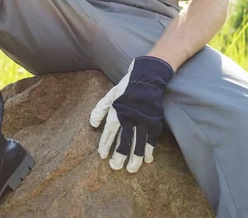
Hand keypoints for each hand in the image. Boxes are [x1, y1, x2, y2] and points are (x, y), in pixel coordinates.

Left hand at [90, 56, 173, 172]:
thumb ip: (100, 110)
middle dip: (119, 157)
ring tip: (131, 169)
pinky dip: (149, 151)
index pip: (110, 133)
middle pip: (124, 142)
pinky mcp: (154, 122)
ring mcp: (143, 121)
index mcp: (118, 111)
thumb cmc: (126, 87)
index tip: (102, 156)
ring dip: (135, 159)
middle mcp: (130, 118)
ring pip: (139, 145)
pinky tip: (146, 160)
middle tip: (115, 167)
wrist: (146, 78)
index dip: (105, 145)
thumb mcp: (109, 95)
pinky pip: (152, 140)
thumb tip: (93, 125)